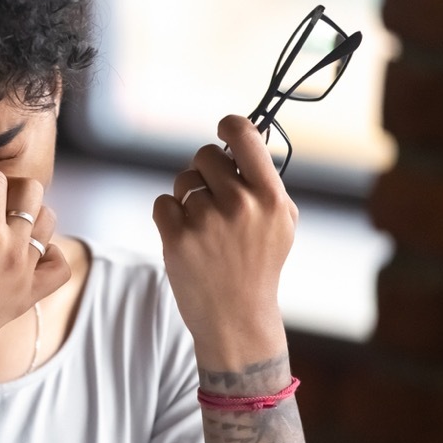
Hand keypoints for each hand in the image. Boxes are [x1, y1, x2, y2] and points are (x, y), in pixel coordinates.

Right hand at [0, 154, 70, 386]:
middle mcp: (12, 248)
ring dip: (28, 212)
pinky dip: (49, 252)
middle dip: (7, 183)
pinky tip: (26, 250)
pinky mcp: (31, 294)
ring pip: (48, 221)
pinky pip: (59, 264)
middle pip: (31, 191)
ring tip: (2, 218)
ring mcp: (26, 273)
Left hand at [151, 115, 296, 369]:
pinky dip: (169, 216)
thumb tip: (242, 135)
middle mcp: (240, 205)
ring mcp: (206, 222)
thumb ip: (264, 178)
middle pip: (205, 155)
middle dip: (205, 172)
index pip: (243, 134)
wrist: (237, 317)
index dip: (228, 126)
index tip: (223, 130)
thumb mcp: (280, 220)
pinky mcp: (176, 238)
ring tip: (205, 228)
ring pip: (183, 181)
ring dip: (188, 198)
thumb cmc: (257, 262)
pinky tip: (187, 237)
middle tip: (215, 200)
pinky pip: (162, 203)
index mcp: (270, 196)